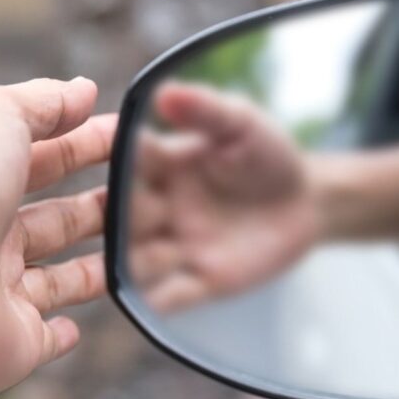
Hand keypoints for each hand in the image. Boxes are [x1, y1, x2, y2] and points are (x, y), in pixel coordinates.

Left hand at [0, 77, 115, 398]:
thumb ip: (42, 101)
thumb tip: (82, 89)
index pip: (43, 159)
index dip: (85, 145)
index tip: (128, 137)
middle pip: (52, 220)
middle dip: (96, 206)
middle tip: (143, 196)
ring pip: (56, 279)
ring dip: (93, 266)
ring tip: (136, 250)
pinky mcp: (10, 344)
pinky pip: (39, 341)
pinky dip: (60, 334)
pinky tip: (77, 327)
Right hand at [129, 83, 319, 311]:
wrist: (307, 201)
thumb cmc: (267, 153)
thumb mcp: (241, 124)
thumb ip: (206, 110)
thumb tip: (164, 92)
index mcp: (160, 164)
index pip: (125, 158)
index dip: (110, 156)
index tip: (92, 150)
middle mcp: (157, 206)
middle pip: (122, 214)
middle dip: (114, 215)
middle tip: (109, 215)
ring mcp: (176, 246)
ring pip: (136, 258)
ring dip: (127, 262)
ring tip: (121, 264)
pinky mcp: (202, 280)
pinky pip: (171, 295)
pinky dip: (157, 300)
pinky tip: (145, 305)